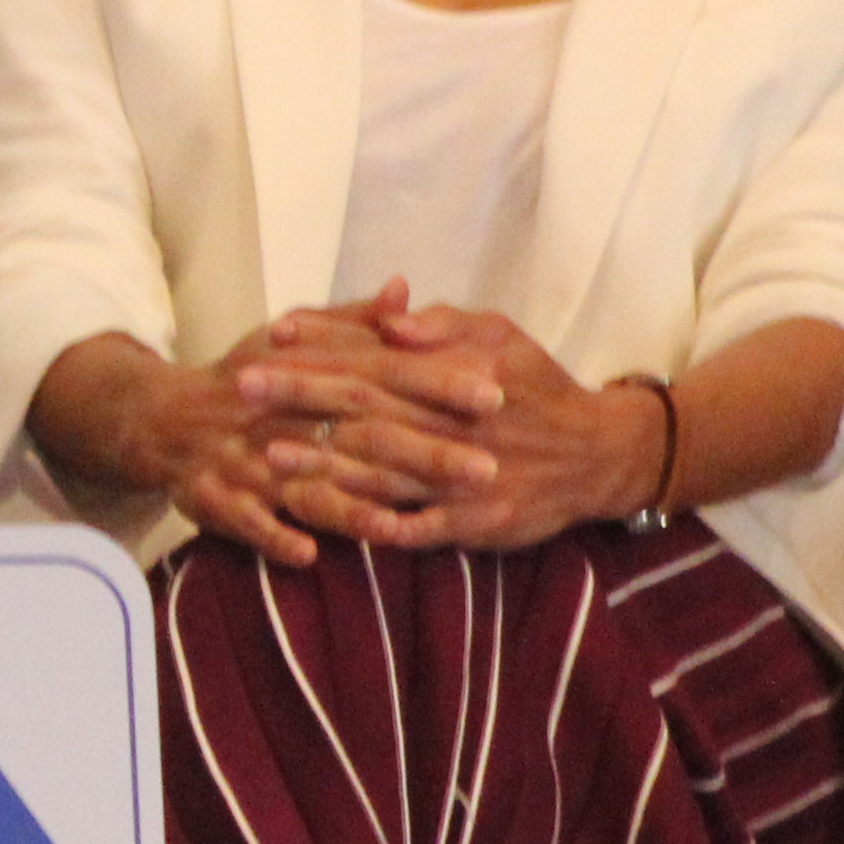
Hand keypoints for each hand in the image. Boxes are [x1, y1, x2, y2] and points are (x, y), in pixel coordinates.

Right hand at [31, 319, 472, 569]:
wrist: (160, 416)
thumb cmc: (245, 376)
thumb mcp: (296, 338)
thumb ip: (355, 321)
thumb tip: (406, 289)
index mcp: (307, 371)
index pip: (383, 372)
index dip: (437, 382)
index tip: (494, 393)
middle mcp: (281, 412)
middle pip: (361, 435)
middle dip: (424, 454)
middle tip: (487, 470)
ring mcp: (245, 457)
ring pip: (307, 484)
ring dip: (355, 508)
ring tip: (405, 527)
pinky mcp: (214, 496)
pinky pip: (244, 519)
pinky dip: (272, 534)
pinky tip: (308, 554)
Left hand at [249, 286, 655, 552]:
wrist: (600, 453)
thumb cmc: (538, 386)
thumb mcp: (500, 335)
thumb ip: (441, 326)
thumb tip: (389, 316)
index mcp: (457, 373)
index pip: (378, 355)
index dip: (324, 344)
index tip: (273, 333)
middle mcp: (455, 423)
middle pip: (369, 409)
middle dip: (303, 397)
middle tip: (243, 386)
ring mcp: (463, 477)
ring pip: (383, 472)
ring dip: (324, 465)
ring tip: (268, 457)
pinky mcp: (474, 523)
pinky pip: (417, 528)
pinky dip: (374, 526)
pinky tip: (329, 522)